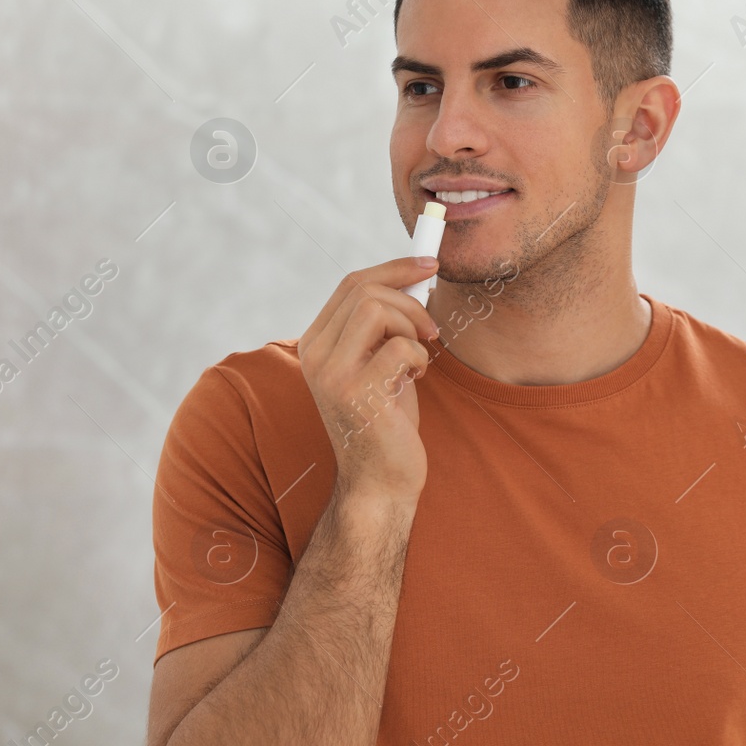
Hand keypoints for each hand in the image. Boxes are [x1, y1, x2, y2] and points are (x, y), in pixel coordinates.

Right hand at [299, 256, 440, 501]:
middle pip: (364, 289)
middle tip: (431, 329)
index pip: (352, 283)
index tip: (429, 264)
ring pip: (376, 308)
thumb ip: (385, 324)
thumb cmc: (387, 420)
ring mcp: (330, 374)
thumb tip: (417, 273)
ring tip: (418, 358)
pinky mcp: (354, 393)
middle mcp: (314, 355)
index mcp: (316, 343)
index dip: (395, 267)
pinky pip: (399, 347)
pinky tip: (415, 380)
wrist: (380, 481)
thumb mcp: (379, 362)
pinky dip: (418, 358)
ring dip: (412, 326)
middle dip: (410, 298)